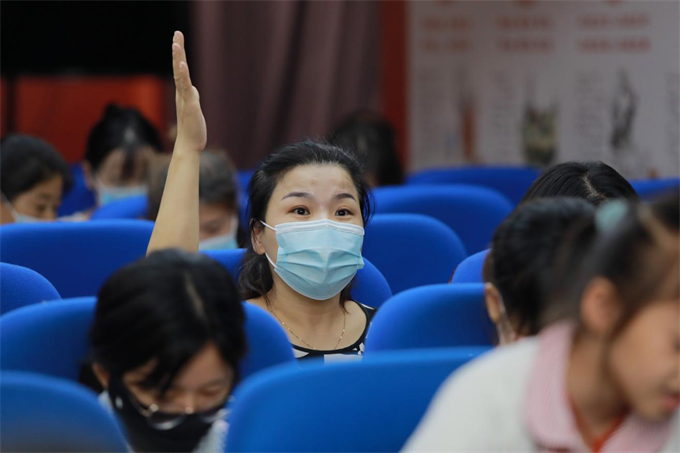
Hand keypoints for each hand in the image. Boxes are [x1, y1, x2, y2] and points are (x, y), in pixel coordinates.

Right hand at [172, 30, 206, 152]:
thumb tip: (193, 89)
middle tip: (177, 33)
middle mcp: (182, 93)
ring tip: (176, 43)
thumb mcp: (194, 108)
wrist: (189, 145)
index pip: (180, 69)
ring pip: (180, 74)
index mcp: (183, 92)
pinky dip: (183, 75)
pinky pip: (186, 88)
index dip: (179, 54)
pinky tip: (181, 64)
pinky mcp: (190, 105)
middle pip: (178, 67)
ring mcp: (185, 98)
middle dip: (178, 50)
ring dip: (178, 58)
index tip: (177, 39)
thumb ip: (192, 97)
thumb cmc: (192, 128)